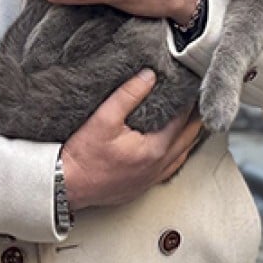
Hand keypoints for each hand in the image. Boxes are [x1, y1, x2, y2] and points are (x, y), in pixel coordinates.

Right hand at [61, 69, 203, 209]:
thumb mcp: (104, 118)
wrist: (66, 186)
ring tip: (190, 118)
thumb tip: (149, 75)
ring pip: (183, 155)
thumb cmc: (84, 156)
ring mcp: (153, 179)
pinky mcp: (144, 186)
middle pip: (190, 138)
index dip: (189, 101)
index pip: (183, 120)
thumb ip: (128, 94)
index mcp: (155, 149)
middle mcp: (159, 166)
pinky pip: (171, 168)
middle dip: (195, 117)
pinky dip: (177, 153)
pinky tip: (173, 146)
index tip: (191, 86)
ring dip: (188, 136)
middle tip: (196, 99)